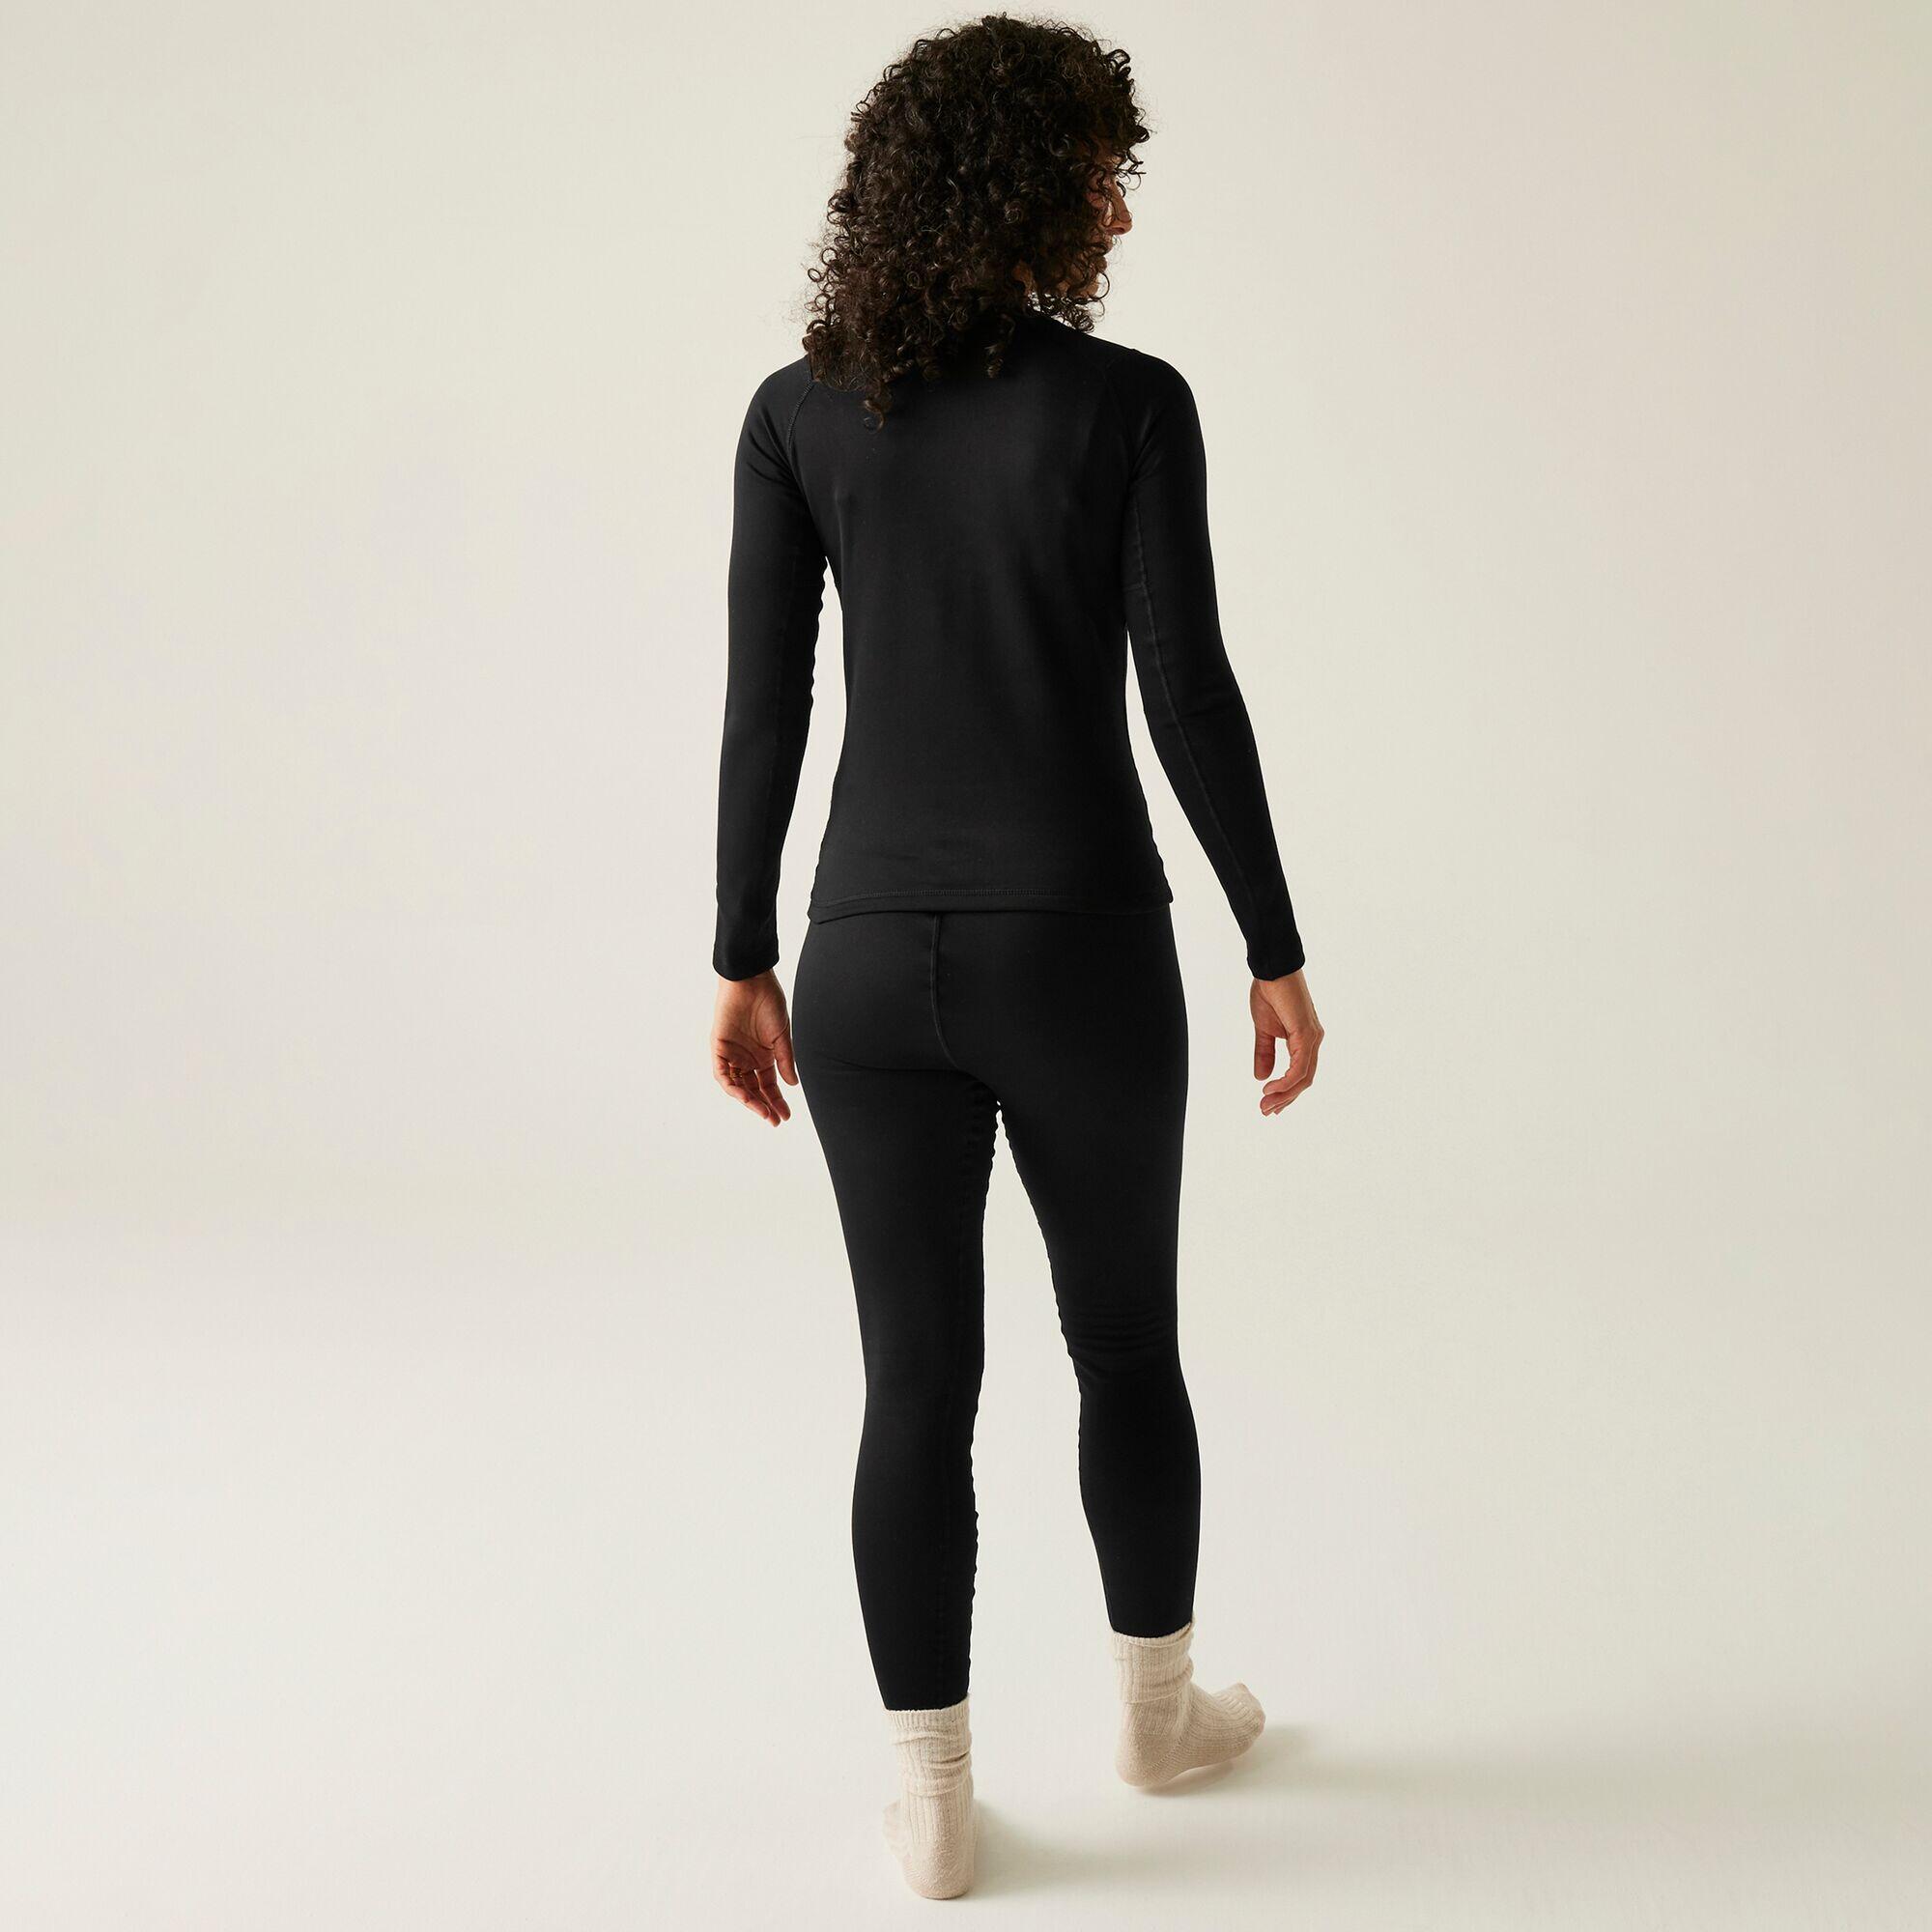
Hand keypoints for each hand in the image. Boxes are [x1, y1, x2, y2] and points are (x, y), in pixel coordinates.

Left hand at [711, 970, 797, 1126]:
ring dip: (749, 1100)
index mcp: (764, 1055)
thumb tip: (792, 1084)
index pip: (769, 1084)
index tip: (786, 1115)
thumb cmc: (768, 1002)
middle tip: (775, 1120)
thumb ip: (785, 1060)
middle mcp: (747, 1058)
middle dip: (764, 1105)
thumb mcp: (781, 1035)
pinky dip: (732, 1086)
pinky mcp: (719, 1048)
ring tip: (762, 1112)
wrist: (751, 980)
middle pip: (754, 1089)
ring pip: (738, 1085)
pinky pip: (722, 1074)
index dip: (777, 1100)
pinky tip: (745, 1096)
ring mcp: (733, 1054)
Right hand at [1251, 970, 1322, 1116]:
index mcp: (1305, 1040)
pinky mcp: (1307, 1034)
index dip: (1286, 1092)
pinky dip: (1286, 1081)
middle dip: (1285, 1099)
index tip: (1269, 1105)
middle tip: (1266, 1111)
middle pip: (1304, 1080)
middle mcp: (1313, 1041)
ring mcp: (1312, 1038)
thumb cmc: (1270, 993)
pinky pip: (1300, 1067)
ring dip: (1284, 1094)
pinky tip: (1271, 1087)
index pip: (1300, 1074)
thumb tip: (1260, 1077)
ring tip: (1266, 1104)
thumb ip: (1264, 1053)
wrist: (1272, 970)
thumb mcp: (1264, 1029)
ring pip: (1304, 1078)